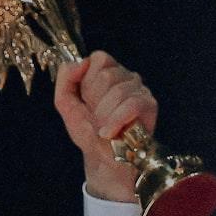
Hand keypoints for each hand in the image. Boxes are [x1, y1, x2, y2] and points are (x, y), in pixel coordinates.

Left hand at [54, 50, 158, 201]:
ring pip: (117, 90)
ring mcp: (139, 89)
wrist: (101, 157)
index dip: (87, 80)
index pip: (99, 58)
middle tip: (95, 117)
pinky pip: (132, 104)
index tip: (85, 99)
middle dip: (93, 101)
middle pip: (105, 75)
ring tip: (102, 128)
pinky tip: (109, 132)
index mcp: (107, 73)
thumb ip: (66, 79)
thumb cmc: (87, 129)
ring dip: (103, 115)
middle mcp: (126, 77)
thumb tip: (80, 62)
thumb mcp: (66, 103)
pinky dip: (116, 120)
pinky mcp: (149, 105)